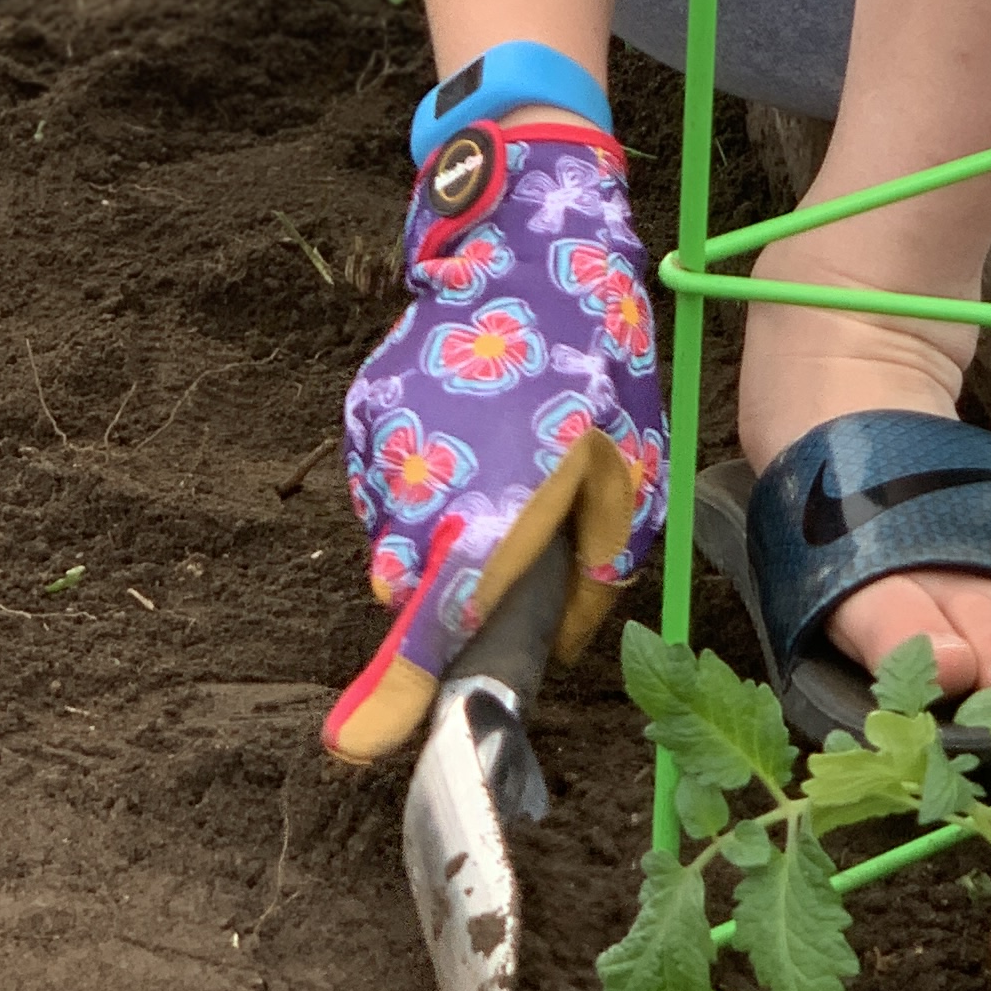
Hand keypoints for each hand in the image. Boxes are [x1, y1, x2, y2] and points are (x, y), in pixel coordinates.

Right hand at [321, 118, 666, 760]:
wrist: (522, 244)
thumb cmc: (595, 364)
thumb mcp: (635, 477)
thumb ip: (593, 575)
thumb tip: (557, 642)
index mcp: (493, 511)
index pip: (435, 624)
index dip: (395, 692)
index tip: (355, 746)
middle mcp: (420, 486)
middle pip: (407, 588)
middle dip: (441, 594)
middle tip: (502, 547)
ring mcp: (381, 445)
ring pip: (393, 534)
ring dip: (433, 532)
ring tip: (496, 468)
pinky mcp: (363, 412)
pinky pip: (383, 480)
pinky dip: (417, 481)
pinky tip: (468, 434)